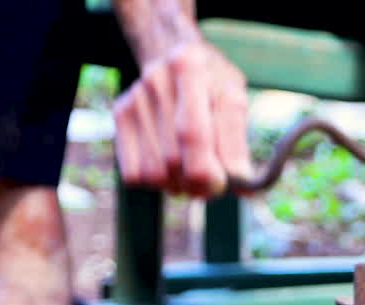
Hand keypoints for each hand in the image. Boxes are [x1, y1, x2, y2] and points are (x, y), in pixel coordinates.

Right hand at [113, 41, 251, 195]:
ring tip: (194, 176)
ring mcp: (135, 97)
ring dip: (179, 186)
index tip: (221, 187)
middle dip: (197, 183)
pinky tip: (172, 171)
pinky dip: (157, 183)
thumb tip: (242, 184)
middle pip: (172, 158)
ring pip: (154, 171)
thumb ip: (236, 140)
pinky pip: (134, 173)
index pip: (192, 134)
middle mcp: (156, 79)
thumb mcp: (234, 98)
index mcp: (189, 67)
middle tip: (213, 188)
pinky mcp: (121, 114)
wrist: (176, 57)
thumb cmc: (214, 84)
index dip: (207, 170)